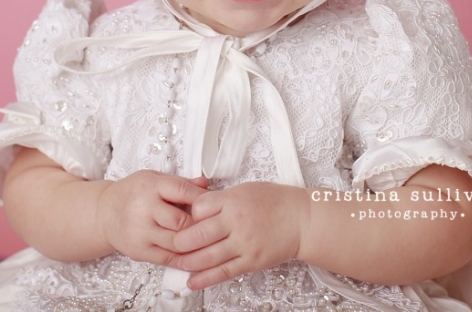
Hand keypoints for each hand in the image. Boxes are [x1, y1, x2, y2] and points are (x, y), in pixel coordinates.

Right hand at [97, 170, 207, 265]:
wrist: (104, 213)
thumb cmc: (133, 193)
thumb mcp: (155, 180)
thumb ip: (181, 183)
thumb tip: (206, 184)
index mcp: (150, 187)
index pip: (181, 191)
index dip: (202, 198)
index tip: (216, 203)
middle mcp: (144, 210)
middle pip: (181, 221)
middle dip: (200, 225)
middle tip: (214, 226)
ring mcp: (141, 233)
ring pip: (176, 243)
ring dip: (196, 244)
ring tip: (210, 242)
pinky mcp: (139, 251)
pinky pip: (168, 258)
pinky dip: (185, 258)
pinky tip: (196, 255)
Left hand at [172, 182, 308, 288]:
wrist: (301, 219)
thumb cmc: (275, 202)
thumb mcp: (245, 190)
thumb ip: (221, 199)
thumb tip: (197, 208)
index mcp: (233, 201)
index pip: (199, 208)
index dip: (187, 214)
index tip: (183, 218)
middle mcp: (236, 222)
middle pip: (198, 234)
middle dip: (179, 242)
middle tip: (170, 244)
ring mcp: (244, 244)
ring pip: (207, 257)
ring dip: (188, 262)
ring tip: (177, 263)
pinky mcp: (251, 261)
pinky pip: (224, 272)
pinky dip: (205, 279)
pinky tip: (192, 282)